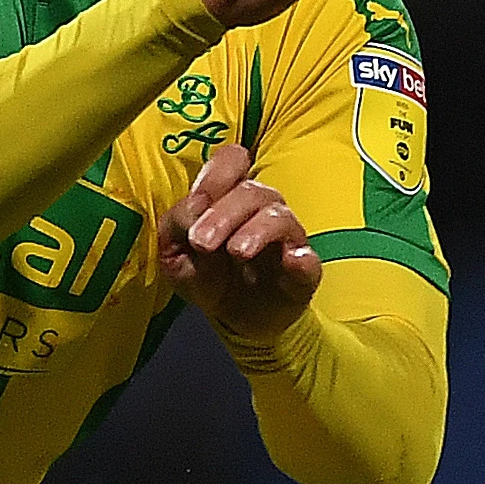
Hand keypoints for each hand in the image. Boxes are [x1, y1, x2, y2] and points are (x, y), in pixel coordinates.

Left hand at [154, 144, 320, 340]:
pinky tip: (292, 260)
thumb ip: (176, 228)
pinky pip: (309, 260)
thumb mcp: (175, 255)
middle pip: (253, 191)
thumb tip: (193, 209)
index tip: (197, 202)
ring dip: (256, 230)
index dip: (217, 174)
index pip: (233, 162)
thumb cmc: (207, 277)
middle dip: (224, 213)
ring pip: (280, 217)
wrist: (235, 321)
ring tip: (237, 252)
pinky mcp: (303, 272)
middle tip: (202, 241)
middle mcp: (262, 210)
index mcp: (230, 198)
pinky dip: (302, 258)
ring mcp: (286, 239)